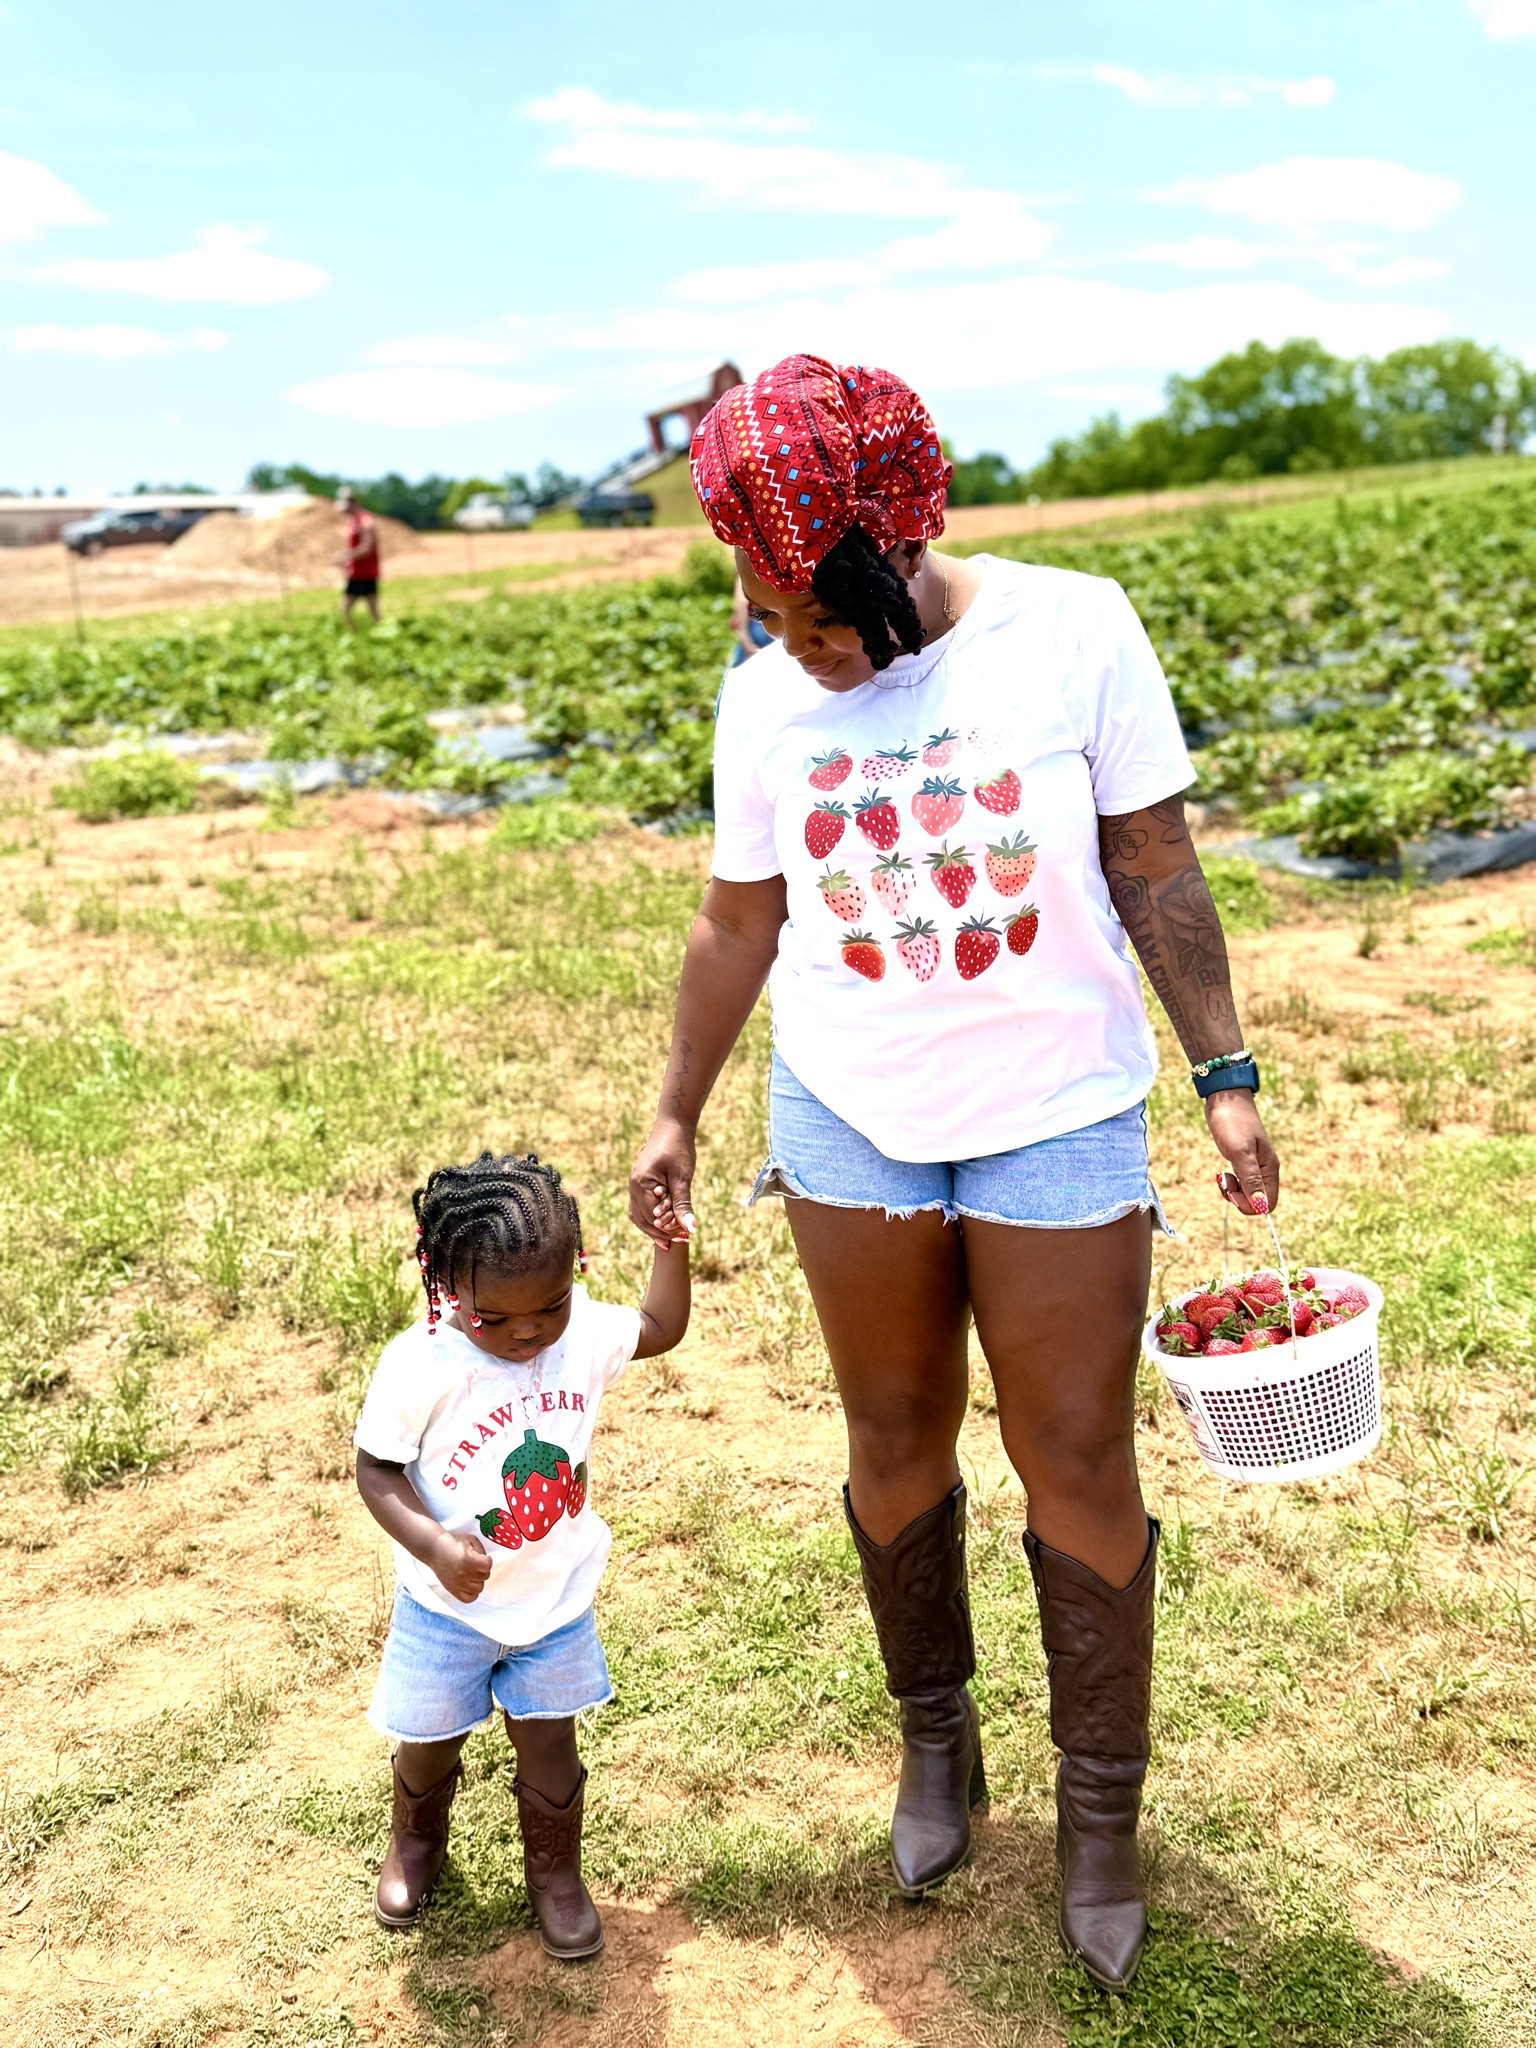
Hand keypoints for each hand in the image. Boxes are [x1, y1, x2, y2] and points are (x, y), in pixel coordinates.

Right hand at [431, 1530, 492, 1602]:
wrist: (435, 1550)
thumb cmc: (453, 1543)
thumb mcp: (471, 1539)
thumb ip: (482, 1551)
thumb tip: (488, 1562)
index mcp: (467, 1559)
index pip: (487, 1566)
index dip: (488, 1561)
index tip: (485, 1558)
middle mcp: (463, 1573)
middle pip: (485, 1577)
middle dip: (483, 1569)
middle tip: (475, 1564)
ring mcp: (457, 1584)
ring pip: (479, 1588)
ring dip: (478, 1580)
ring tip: (471, 1573)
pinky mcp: (452, 1590)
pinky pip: (469, 1599)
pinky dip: (472, 1593)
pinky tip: (470, 1584)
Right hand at [629, 1118, 696, 1248]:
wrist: (673, 1125)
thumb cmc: (679, 1148)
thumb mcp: (682, 1178)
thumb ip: (683, 1204)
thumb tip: (691, 1229)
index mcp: (641, 1184)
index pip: (651, 1218)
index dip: (668, 1230)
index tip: (685, 1237)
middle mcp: (633, 1186)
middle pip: (641, 1220)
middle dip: (660, 1233)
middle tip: (680, 1241)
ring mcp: (635, 1184)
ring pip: (639, 1214)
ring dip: (655, 1227)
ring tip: (673, 1236)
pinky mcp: (640, 1181)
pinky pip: (642, 1205)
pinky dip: (653, 1216)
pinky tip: (667, 1221)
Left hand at [1205, 1090, 1279, 1215]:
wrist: (1225, 1098)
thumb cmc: (1233, 1122)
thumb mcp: (1240, 1152)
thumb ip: (1250, 1179)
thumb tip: (1260, 1206)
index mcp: (1270, 1169)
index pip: (1267, 1203)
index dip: (1249, 1205)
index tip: (1232, 1193)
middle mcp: (1265, 1169)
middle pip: (1257, 1200)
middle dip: (1239, 1198)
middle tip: (1225, 1181)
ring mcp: (1254, 1165)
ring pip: (1247, 1192)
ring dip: (1233, 1190)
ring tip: (1222, 1175)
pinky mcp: (1243, 1160)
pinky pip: (1241, 1182)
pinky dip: (1230, 1182)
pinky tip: (1223, 1171)